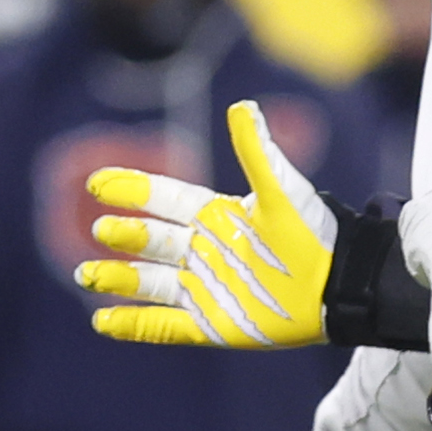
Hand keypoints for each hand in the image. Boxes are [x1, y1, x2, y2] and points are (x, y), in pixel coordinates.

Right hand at [80, 101, 332, 348]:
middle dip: (124, 235)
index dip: (133, 189)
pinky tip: (101, 320)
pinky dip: (132, 323)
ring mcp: (206, 288)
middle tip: (100, 228)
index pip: (165, 199)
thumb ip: (257, 151)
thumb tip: (242, 105)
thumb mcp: (282, 190)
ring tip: (87, 273)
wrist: (344, 286)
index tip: (97, 182)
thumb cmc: (315, 235)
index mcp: (218, 217)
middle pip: (152, 242)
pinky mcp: (212, 324)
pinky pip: (163, 325)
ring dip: (118, 278)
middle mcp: (206, 252)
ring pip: (150, 282)